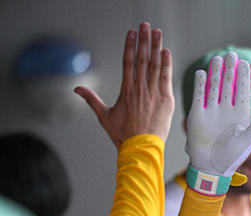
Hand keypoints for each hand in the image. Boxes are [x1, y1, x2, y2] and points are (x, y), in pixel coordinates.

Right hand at [75, 23, 173, 147]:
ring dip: (156, 47)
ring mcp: (153, 93)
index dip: (130, 45)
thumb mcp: (104, 116)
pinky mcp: (166, 100)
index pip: (128, 62)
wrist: (140, 147)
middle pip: (142, 59)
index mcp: (126, 90)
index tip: (132, 33)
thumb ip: (92, 100)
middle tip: (145, 25)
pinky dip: (166, 65)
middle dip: (144, 40)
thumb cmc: (123, 134)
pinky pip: (166, 78)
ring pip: (155, 65)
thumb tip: (77, 89)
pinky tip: (166, 52)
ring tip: (157, 33)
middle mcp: (140, 88)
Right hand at [185, 52, 250, 177]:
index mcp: (240, 114)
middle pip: (228, 85)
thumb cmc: (233, 156)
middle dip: (230, 70)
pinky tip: (201, 72)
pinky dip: (200, 84)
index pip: (242, 91)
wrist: (212, 167)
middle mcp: (225, 110)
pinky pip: (199, 96)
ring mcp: (211, 112)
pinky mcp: (198, 115)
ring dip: (215, 73)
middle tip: (231, 54)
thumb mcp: (250, 139)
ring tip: (217, 59)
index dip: (243, 77)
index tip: (245, 63)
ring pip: (213, 87)